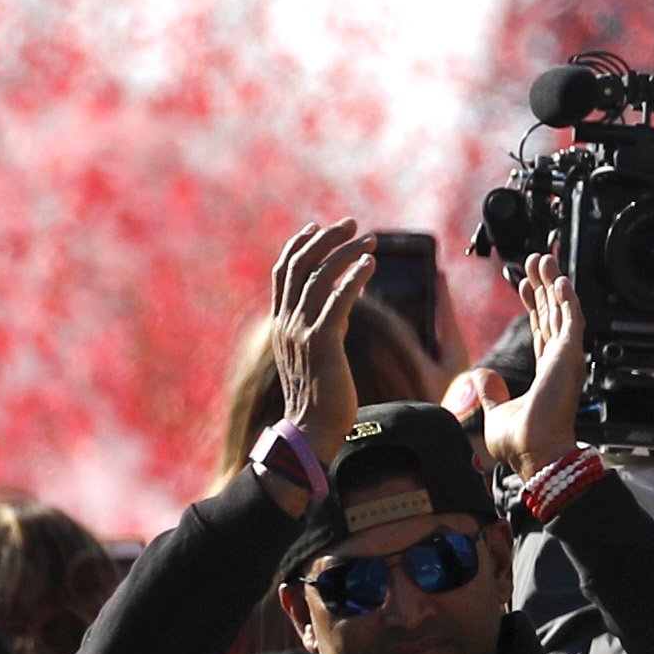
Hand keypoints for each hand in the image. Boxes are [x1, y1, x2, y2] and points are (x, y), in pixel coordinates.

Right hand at [265, 219, 375, 449]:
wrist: (312, 430)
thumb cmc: (320, 396)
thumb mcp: (314, 353)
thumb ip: (322, 324)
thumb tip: (342, 302)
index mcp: (282, 323)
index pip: (284, 273)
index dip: (299, 245)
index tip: (316, 226)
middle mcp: (287, 323)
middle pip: (301, 266)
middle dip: (326, 239)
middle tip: (352, 223)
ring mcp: (301, 332)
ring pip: (320, 277)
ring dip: (346, 252)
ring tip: (370, 240)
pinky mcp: (322, 343)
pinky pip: (338, 301)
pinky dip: (354, 277)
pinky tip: (371, 264)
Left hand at [490, 258, 582, 479]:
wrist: (535, 453)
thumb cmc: (522, 443)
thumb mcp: (497, 411)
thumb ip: (491, 392)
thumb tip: (482, 376)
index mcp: (545, 374)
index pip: (541, 330)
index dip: (534, 305)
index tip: (523, 285)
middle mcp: (558, 363)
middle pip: (553, 314)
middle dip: (544, 286)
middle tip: (538, 262)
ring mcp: (565, 358)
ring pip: (563, 311)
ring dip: (555, 284)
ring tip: (546, 260)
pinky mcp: (569, 356)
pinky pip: (572, 320)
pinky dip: (568, 299)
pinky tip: (561, 280)